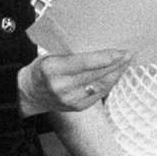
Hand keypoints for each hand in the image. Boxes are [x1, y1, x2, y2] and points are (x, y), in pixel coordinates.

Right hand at [17, 48, 131, 116]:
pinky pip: (99, 94)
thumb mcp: (51, 55)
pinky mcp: (77, 107)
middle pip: (96, 74)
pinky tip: (117, 74)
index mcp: (52, 69)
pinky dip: (110, 83)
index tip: (121, 51)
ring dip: (117, 73)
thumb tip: (102, 48)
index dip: (106, 58)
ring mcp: (70, 100)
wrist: (27, 94)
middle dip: (116, 64)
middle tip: (129, 54)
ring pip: (101, 85)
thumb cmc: (41, 70)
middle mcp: (61, 86)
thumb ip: (73, 55)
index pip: (85, 63)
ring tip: (127, 62)